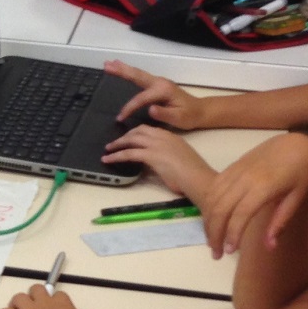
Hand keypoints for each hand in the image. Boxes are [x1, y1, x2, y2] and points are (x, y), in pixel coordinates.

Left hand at [102, 125, 219, 201]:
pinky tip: (109, 159)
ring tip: (108, 149)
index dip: (138, 133)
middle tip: (116, 142)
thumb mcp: (181, 161)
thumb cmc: (194, 175)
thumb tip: (160, 165)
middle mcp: (163, 137)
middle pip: (139, 130)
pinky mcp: (151, 155)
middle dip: (126, 135)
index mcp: (172, 137)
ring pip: (132, 139)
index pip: (151, 130)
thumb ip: (169, 158)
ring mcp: (157, 145)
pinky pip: (129, 153)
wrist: (199, 178)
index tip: (131, 137)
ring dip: (118, 144)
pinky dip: (117, 155)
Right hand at [107, 60, 208, 128]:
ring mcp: (158, 82)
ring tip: (109, 63)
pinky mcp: (157, 85)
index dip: (129, 108)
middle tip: (106, 65)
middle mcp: (160, 83)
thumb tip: (150, 109)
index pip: (141, 99)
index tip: (120, 118)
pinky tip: (122, 70)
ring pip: (138, 74)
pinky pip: (140, 77)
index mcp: (163, 91)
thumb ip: (164, 114)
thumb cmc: (189, 116)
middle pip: (137, 76)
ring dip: (123, 68)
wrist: (200, 111)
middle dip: (122, 70)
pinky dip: (130, 72)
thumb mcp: (178, 119)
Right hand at [193, 133, 307, 257]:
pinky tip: (212, 221)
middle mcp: (245, 178)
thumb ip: (281, 222)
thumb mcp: (298, 198)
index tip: (230, 252)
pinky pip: (213, 187)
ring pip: (212, 198)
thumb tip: (269, 247)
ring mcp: (236, 171)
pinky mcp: (232, 167)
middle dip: (215, 233)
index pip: (240, 214)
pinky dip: (209, 206)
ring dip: (208, 222)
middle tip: (217, 254)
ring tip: (212, 241)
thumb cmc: (302, 172)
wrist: (296, 144)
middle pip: (220, 208)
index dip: (232, 234)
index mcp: (264, 186)